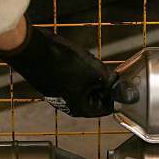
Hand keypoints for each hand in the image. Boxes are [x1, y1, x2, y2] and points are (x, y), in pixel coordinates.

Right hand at [0, 19, 137, 117]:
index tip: (118, 79)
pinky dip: (76, 68)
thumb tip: (126, 91)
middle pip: (96, 95)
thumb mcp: (95, 72)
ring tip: (83, 60)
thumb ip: (111, 83)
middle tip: (99, 66)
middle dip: (101, 80)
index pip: (108, 107)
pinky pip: (72, 78)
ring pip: (84, 85)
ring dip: (89, 72)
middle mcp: (69, 105)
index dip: (115, 92)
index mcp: (80, 108)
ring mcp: (59, 94)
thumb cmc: (61, 63)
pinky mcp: (52, 83)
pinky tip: (72, 58)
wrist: (32, 50)